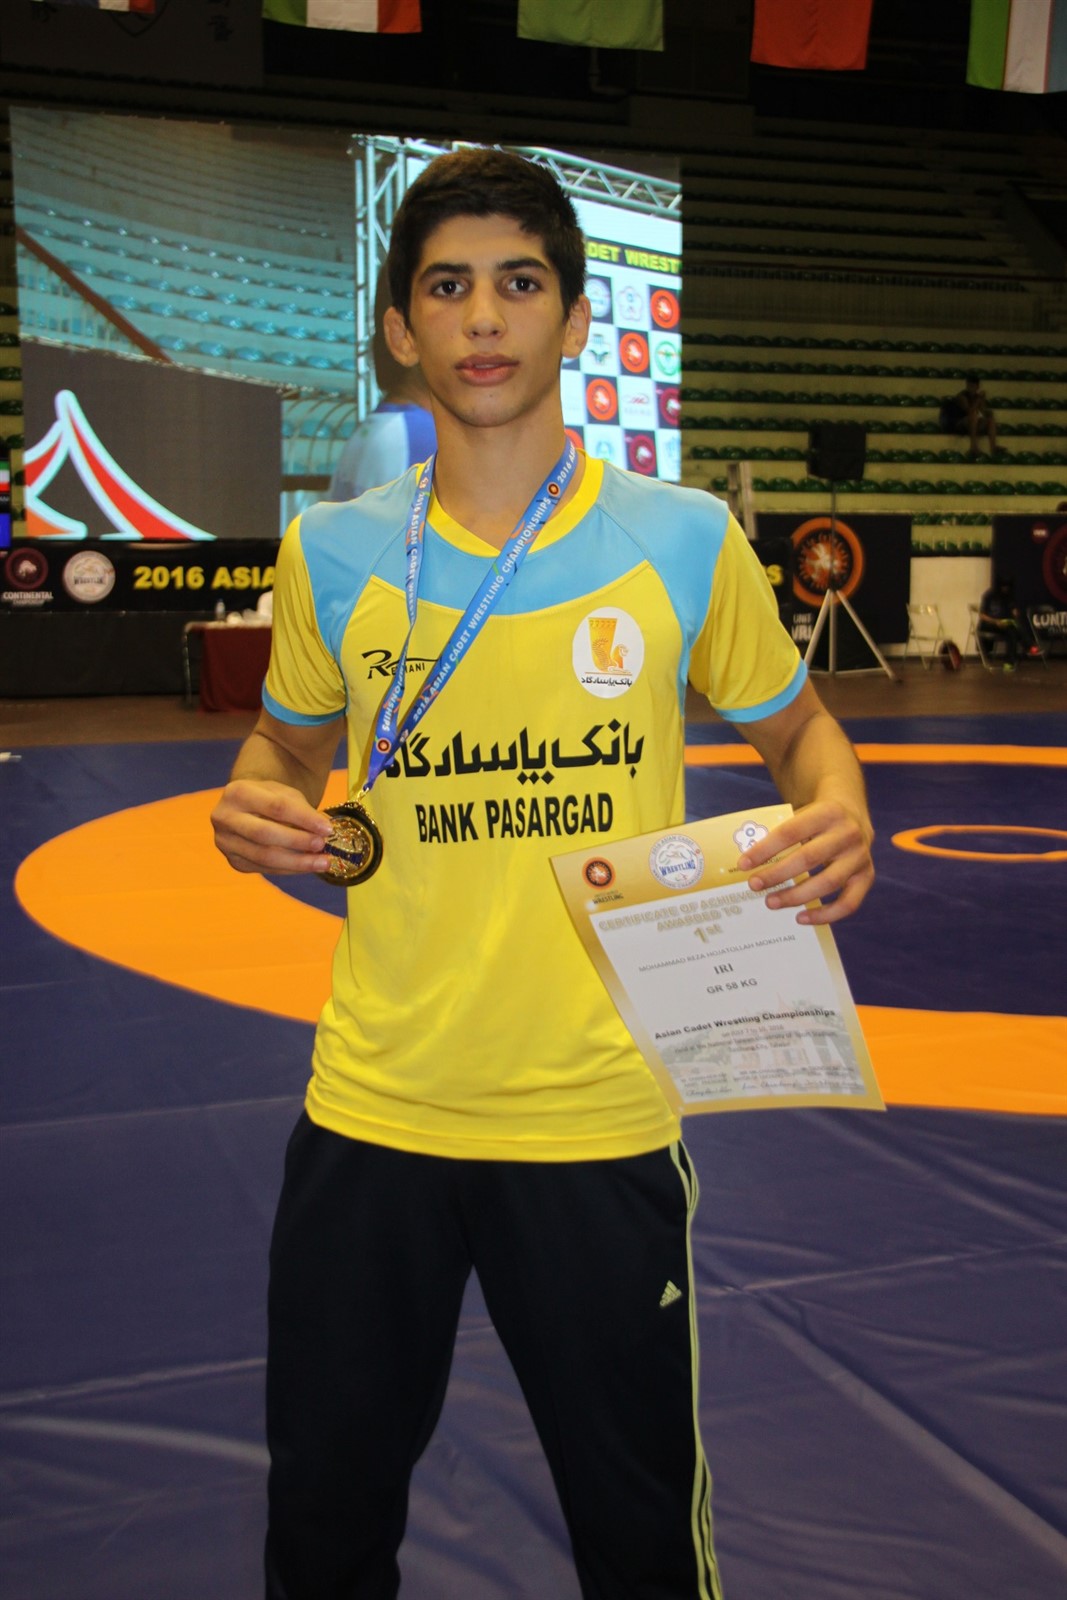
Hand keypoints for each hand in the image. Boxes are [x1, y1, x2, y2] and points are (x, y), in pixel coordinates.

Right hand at [211, 778, 333, 875]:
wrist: (247, 808)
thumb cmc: (269, 798)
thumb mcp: (286, 794)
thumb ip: (303, 810)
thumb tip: (325, 830)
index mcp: (238, 792)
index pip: (276, 807)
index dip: (303, 819)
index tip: (328, 829)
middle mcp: (225, 817)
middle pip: (264, 834)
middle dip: (297, 842)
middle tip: (322, 846)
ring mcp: (226, 842)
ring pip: (263, 857)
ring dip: (297, 862)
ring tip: (322, 862)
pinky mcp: (234, 861)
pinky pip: (264, 869)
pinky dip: (289, 869)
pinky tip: (307, 866)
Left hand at [736, 799, 874, 925]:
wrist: (851, 812)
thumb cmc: (816, 819)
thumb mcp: (802, 814)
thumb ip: (781, 834)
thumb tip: (749, 864)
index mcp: (827, 812)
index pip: (790, 832)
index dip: (765, 850)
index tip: (743, 864)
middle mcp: (848, 833)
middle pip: (808, 858)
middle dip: (777, 874)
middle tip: (754, 885)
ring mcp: (860, 856)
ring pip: (828, 883)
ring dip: (796, 896)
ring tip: (771, 902)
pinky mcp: (867, 875)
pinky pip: (849, 903)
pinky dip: (825, 915)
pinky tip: (801, 917)